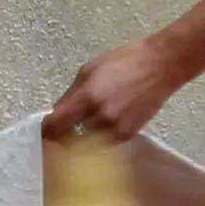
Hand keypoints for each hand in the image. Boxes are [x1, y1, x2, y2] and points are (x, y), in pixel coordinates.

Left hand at [43, 37, 185, 142]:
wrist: (161, 66)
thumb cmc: (124, 62)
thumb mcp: (88, 71)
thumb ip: (70, 95)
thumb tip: (57, 112)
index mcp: (88, 99)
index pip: (56, 126)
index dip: (47, 130)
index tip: (44, 130)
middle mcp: (101, 118)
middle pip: (71, 140)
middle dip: (63, 137)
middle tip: (61, 132)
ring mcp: (117, 128)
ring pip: (88, 143)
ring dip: (81, 139)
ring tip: (80, 129)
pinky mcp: (130, 134)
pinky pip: (105, 142)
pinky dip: (98, 137)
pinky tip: (99, 126)